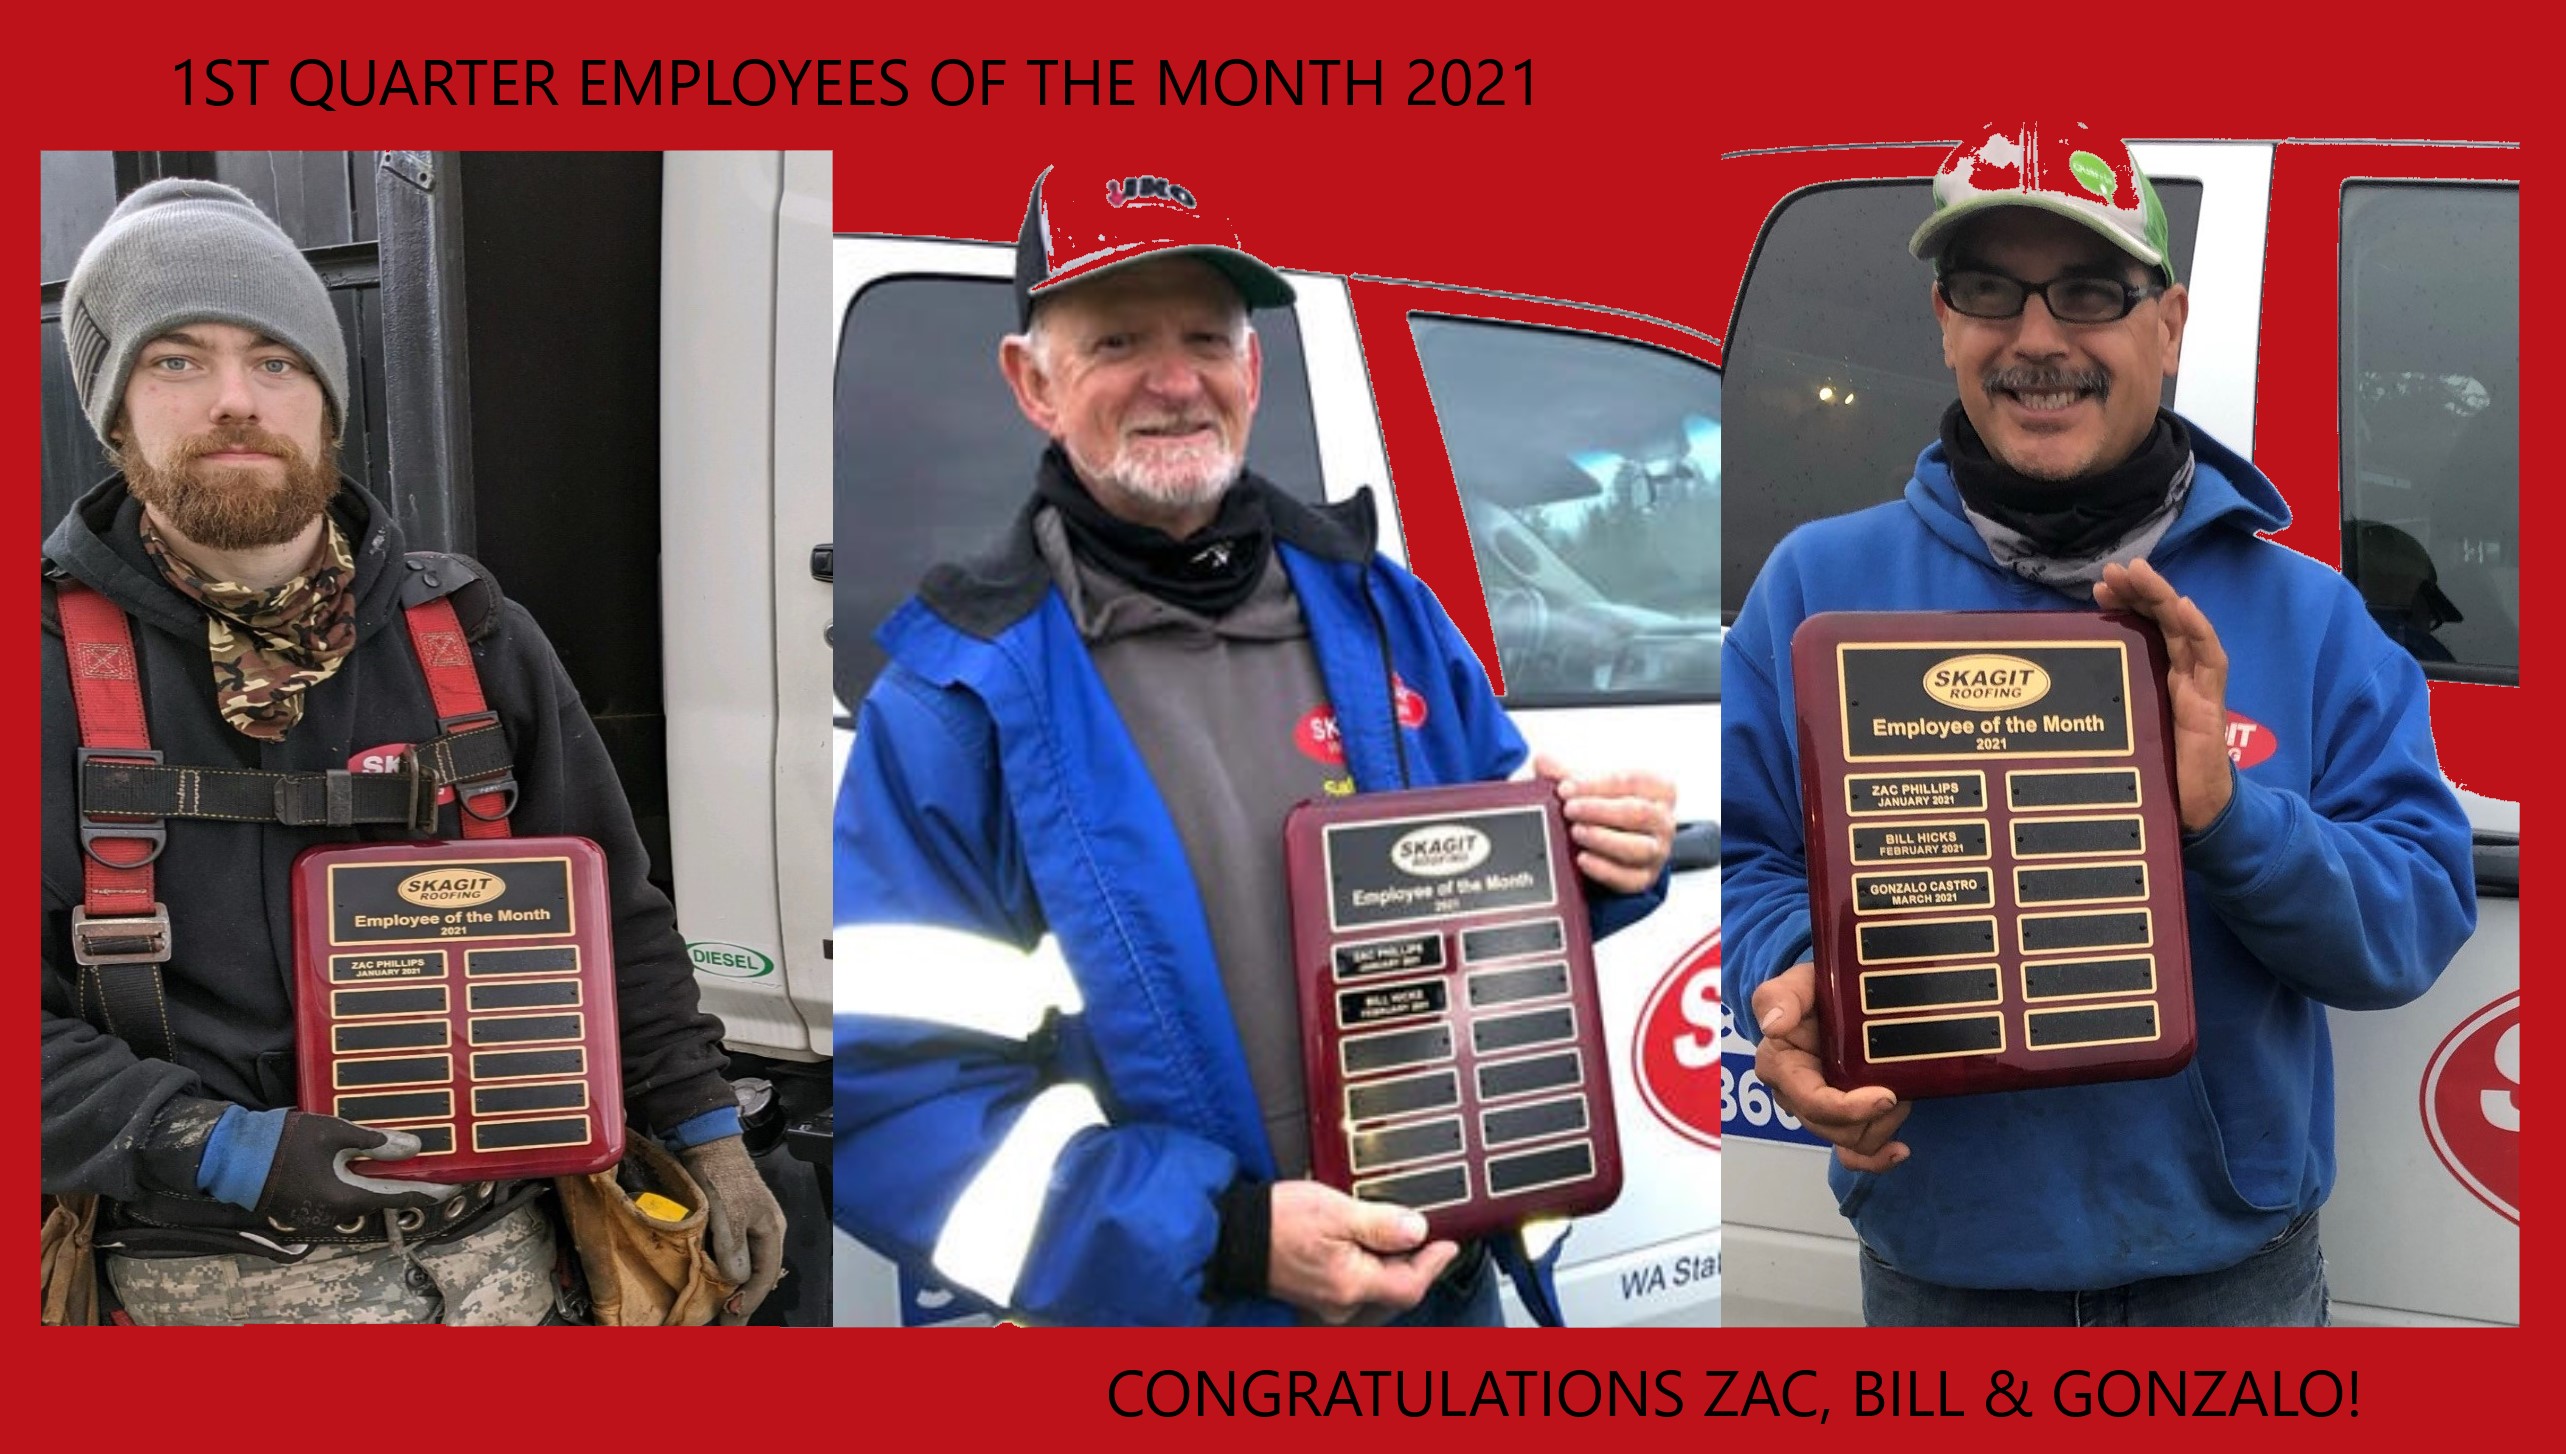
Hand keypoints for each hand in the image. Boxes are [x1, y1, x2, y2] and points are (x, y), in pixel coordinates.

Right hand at [257, 1111, 459, 1229]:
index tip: (453, 1185)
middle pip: (382, 1200)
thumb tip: (414, 1146)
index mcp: (345, 1197)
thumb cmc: (284, 1143)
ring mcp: (317, 1215)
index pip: (399, 1196)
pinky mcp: (304, 1208)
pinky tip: (365, 1167)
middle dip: (406, 1185)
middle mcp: (334, 1213)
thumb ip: (376, 1143)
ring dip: (381, 1183)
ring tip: (403, 1166)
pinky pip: (341, 1197)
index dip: (429, 1189)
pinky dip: (358, 1184)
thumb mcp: (335, 1135)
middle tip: (431, 1170)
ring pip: (361, 1198)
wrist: (232, 1158)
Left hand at [677, 1135, 787, 1323]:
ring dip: (733, 1288)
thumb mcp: (729, 1217)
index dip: (749, 1301)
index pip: (765, 1277)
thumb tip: (736, 1283)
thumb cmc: (722, 1179)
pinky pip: (733, 1254)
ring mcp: (750, 1225)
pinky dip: (725, 1272)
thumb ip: (734, 1252)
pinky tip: (714, 1282)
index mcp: (771, 1231)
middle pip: (758, 1274)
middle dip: (744, 1300)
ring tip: (719, 1309)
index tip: (731, 1320)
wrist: (707, 1143)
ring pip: (746, 1265)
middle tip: (727, 1325)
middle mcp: (765, 1231)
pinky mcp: (733, 1220)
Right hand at [1266, 1180, 1459, 1323]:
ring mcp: (1327, 1304)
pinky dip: (1370, 1269)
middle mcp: (1341, 1304)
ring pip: (1377, 1290)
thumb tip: (1418, 1230)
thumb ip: (1381, 1224)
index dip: (1435, 1264)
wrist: (1231, 1234)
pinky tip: (1368, 1247)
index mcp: (1351, 1284)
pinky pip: (1356, 1288)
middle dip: (1415, 1264)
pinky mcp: (1315, 1297)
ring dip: (1392, 1266)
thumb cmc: (1276, 1220)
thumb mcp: (1336, 1210)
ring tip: (1399, 1236)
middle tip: (1428, 1235)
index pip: (1411, 1285)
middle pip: (1395, 1291)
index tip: (1450, 1243)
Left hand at [1535, 755, 1676, 893]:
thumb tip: (1542, 761)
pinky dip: (1604, 870)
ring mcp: (1657, 852)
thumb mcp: (1591, 787)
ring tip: (1575, 831)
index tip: (1565, 787)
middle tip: (1569, 809)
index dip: (1597, 784)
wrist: (1617, 844)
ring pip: (1637, 848)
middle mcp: (1663, 821)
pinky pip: (1629, 878)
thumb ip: (1567, 773)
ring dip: (1602, 839)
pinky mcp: (1644, 879)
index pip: (1632, 781)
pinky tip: (1582, 859)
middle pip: (1637, 813)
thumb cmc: (1609, 807)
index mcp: (1659, 789)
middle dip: (1599, 810)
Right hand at [1750, 962, 1911, 1172]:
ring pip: (1852, 1141)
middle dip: (1873, 1116)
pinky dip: (1875, 1159)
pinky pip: (1852, 1155)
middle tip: (1902, 1090)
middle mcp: (1796, 1095)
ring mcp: (1820, 1111)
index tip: (1887, 1096)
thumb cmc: (1814, 992)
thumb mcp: (1798, 983)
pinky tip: (1900, 1150)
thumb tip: (1774, 1026)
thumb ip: (1780, 997)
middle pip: (1835, 1129)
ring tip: (1905, 1095)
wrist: (1833, 997)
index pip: (1812, 1102)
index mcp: (1780, 1066)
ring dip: (1884, 1125)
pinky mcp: (1840, 1120)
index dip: (1849, 1108)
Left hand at [2094, 559, 2232, 832]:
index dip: (2124, 606)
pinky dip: (2198, 631)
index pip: (2142, 632)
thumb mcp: (2114, 736)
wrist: (2195, 814)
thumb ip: (2093, 714)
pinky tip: (2182, 607)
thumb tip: (2042, 702)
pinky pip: (2209, 661)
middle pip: (2161, 623)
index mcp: (2154, 681)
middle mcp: (2177, 677)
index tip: (2098, 588)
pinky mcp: (2211, 705)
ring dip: (2162, 597)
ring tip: (2140, 573)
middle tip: (2112, 570)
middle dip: (2139, 592)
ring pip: (2183, 630)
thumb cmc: (2154, 775)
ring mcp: (2197, 688)